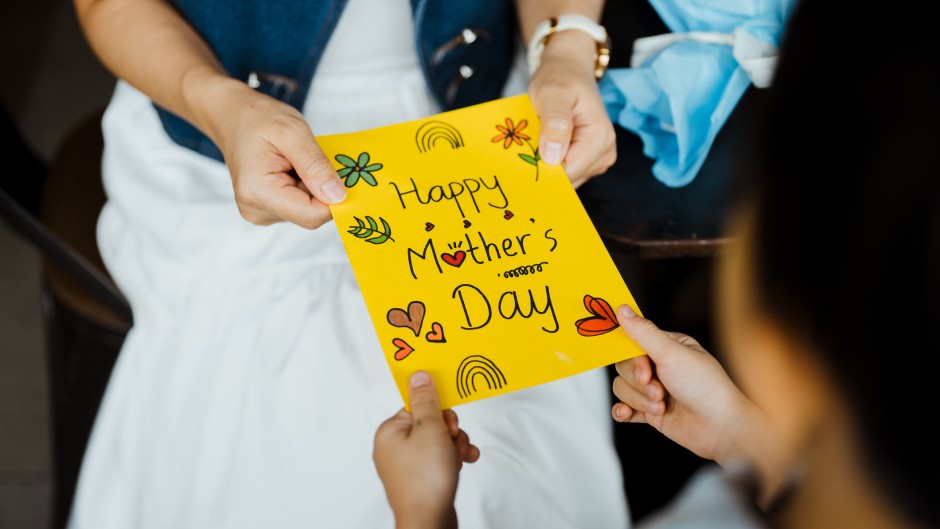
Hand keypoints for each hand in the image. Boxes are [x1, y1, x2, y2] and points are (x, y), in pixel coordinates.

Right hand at [207, 81, 347, 228]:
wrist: (232, 116)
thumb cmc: (257, 119)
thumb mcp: (293, 132)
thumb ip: (316, 165)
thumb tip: (338, 196)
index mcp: (257, 192)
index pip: (311, 215)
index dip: (333, 198)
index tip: (339, 173)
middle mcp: (255, 209)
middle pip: (310, 215)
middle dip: (321, 189)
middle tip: (311, 158)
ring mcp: (260, 212)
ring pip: (306, 211)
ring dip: (312, 187)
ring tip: (295, 161)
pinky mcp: (267, 209)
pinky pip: (299, 206)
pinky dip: (304, 188)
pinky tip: (292, 169)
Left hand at [373, 371, 479, 528]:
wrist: (428, 522)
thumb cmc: (426, 480)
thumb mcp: (430, 429)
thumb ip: (426, 400)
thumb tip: (419, 375)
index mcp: (389, 431)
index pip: (417, 405)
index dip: (438, 412)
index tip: (447, 423)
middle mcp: (394, 447)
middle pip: (430, 422)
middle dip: (450, 431)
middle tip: (452, 442)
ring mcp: (407, 465)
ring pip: (439, 441)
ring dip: (455, 445)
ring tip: (459, 457)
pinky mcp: (420, 478)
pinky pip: (439, 459)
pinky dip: (453, 459)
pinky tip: (464, 463)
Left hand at [528, 30, 616, 187]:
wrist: (569, 70)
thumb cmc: (560, 77)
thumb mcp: (553, 93)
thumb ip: (554, 122)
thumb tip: (551, 157)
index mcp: (600, 138)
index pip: (569, 173)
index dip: (544, 171)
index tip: (522, 161)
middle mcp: (604, 153)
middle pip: (568, 179)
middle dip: (544, 169)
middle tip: (526, 147)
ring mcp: (597, 159)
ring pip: (565, 178)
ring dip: (545, 166)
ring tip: (536, 142)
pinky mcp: (587, 160)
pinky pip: (565, 172)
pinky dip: (550, 163)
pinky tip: (542, 146)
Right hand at [611, 304, 759, 464]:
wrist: (720, 427)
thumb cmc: (705, 387)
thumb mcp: (672, 353)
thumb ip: (643, 332)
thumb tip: (623, 309)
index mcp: (666, 347)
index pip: (632, 344)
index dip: (633, 359)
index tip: (645, 369)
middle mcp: (659, 367)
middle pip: (623, 367)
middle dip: (638, 383)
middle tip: (659, 390)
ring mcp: (653, 390)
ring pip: (622, 388)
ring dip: (638, 399)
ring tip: (660, 406)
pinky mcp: (650, 412)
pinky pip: (623, 408)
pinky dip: (623, 411)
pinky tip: (629, 413)